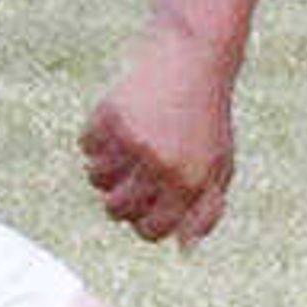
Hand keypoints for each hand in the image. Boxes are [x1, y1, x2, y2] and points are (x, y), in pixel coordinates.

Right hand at [82, 26, 237, 247]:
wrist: (195, 58)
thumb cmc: (208, 116)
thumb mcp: (220, 163)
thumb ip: (206, 210)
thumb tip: (183, 248)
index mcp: (189, 182)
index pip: (150, 231)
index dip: (143, 224)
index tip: (144, 206)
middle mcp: (161, 166)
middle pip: (116, 210)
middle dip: (118, 202)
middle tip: (129, 179)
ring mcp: (134, 141)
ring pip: (97, 180)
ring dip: (105, 168)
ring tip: (123, 148)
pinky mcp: (112, 115)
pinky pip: (87, 146)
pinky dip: (95, 139)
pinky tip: (117, 123)